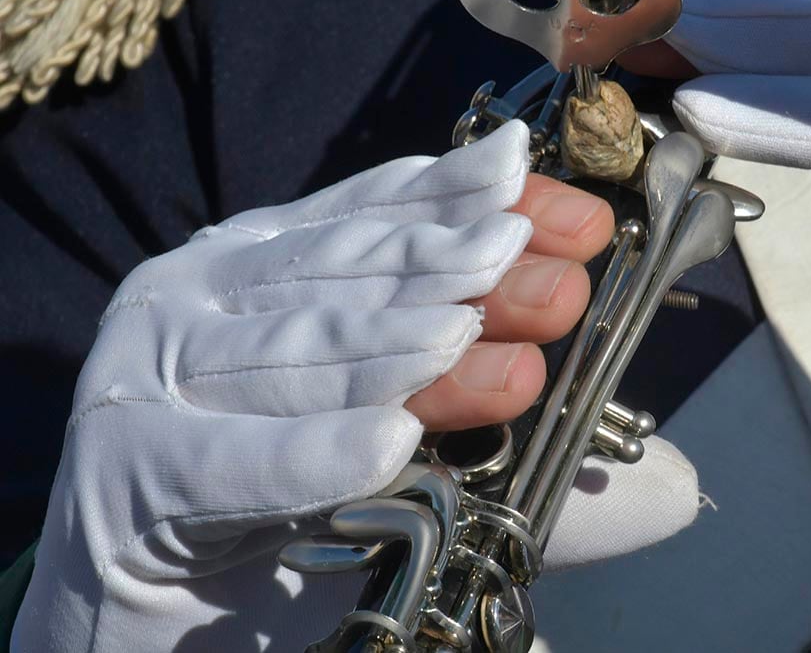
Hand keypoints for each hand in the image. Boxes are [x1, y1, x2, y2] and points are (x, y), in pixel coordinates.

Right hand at [13, 121, 698, 651]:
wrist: (152, 612)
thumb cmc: (292, 522)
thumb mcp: (421, 468)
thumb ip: (530, 463)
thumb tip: (673, 487)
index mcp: (272, 266)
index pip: (385, 217)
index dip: (479, 209)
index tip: (571, 215)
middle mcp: (211, 296)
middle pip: (355, 280)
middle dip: (463, 281)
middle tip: (557, 286)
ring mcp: (158, 371)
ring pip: (300, 352)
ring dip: (402, 355)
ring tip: (496, 358)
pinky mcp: (126, 468)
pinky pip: (229, 462)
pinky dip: (310, 454)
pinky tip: (388, 447)